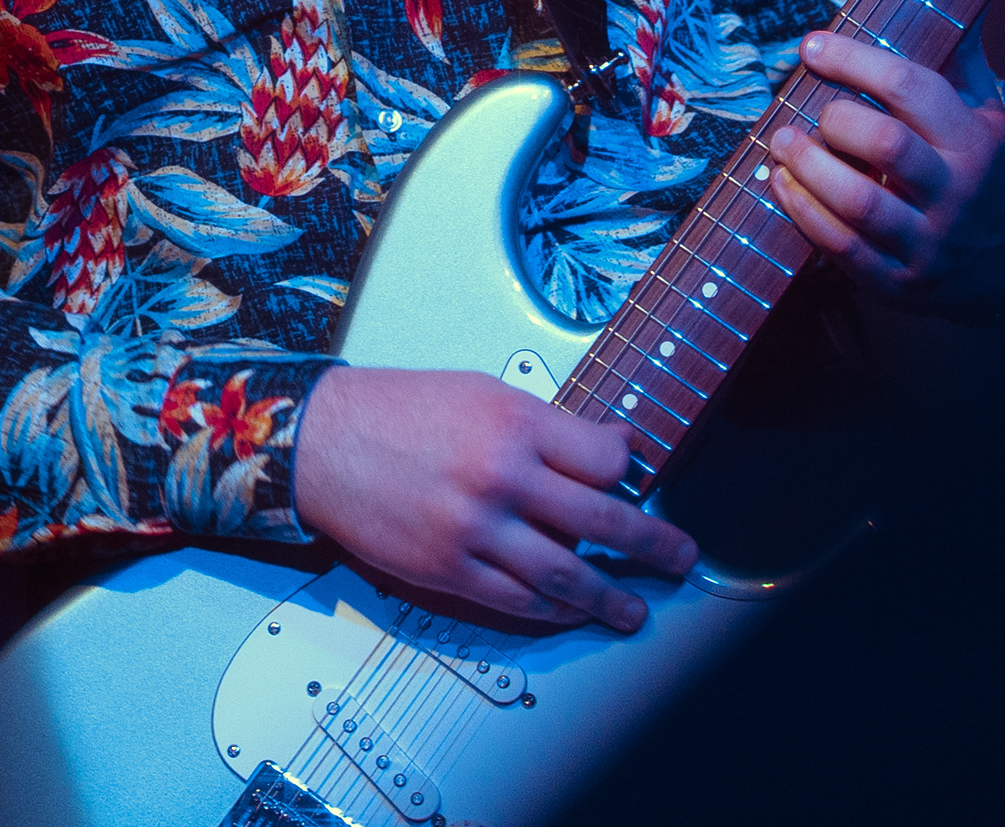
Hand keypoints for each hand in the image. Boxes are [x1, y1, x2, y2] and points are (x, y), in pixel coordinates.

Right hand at [289, 365, 699, 630]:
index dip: (629, 467)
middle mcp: (502, 477)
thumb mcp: (479, 392)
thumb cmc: (395, 410)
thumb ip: (541, 424)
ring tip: (634, 611)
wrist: (322, 442)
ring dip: (610, 597)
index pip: (604, 457)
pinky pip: (516, 600)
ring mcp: (477, 529)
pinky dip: (552, 611)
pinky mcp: (449, 569)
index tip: (635, 473)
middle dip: (652, 545)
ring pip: (565, 574)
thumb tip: (600, 451)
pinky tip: (571, 612)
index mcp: (514, 423)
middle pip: (601, 520)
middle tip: (682, 557)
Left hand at [774, 24, 1004, 309]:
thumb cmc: (979, 167)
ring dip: (809, 169)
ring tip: (781, 141)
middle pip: (886, 145)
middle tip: (809, 110)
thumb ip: (959, 49)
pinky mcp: (898, 282)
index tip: (812, 47)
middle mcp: (955, 191)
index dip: (856, 61)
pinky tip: (781, 183)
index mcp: (974, 139)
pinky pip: (843, 250)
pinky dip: (803, 213)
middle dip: (836, 119)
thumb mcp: (983, 109)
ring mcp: (928, 242)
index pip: (914, 89)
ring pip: (860, 204)